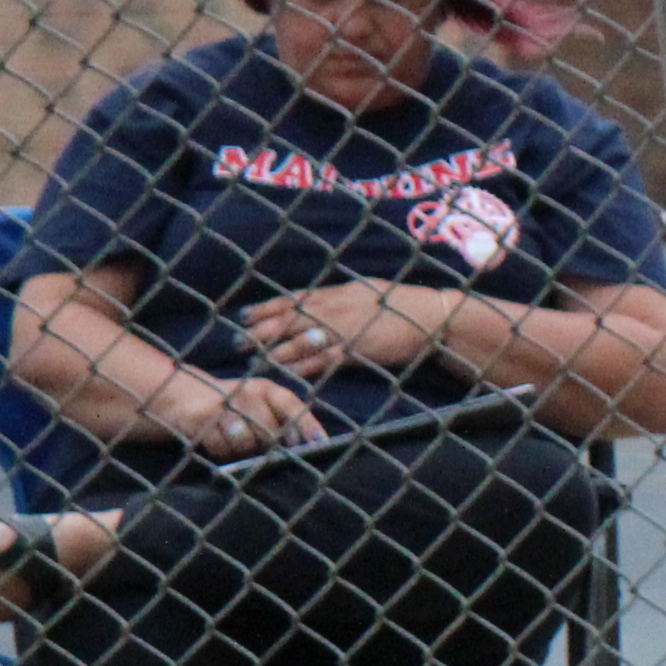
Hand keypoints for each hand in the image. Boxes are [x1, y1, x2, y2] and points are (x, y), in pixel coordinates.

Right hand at [175, 368, 325, 455]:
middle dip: (268, 445)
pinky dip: (222, 451)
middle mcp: (245, 392)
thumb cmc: (234, 408)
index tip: (320, 443)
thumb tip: (310, 444)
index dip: (307, 424)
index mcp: (265, 389)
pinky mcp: (198, 419)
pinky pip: (221, 448)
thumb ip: (284, 420)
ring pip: (244, 441)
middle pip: (269, 431)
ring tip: (236, 441)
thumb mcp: (261, 405)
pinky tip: (218, 441)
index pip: (291, 405)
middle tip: (259, 444)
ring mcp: (220, 404)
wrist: (184, 396)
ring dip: (242, 449)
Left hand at [239, 280, 463, 384]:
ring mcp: (341, 332)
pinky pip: (322, 361)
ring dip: (274, 352)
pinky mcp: (354, 352)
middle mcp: (331, 311)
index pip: (290, 301)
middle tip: (237, 342)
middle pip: (286, 321)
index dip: (265, 309)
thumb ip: (338, 295)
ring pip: (298, 342)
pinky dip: (303, 369)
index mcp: (334, 295)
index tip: (244, 316)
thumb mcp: (365, 289)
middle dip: (259, 332)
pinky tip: (288, 375)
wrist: (429, 316)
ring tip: (254, 361)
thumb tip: (318, 297)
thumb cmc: (402, 302)